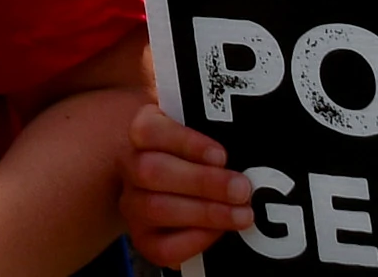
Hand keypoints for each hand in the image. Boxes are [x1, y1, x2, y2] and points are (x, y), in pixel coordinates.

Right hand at [117, 105, 256, 266]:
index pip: (150, 130)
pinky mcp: (142, 238)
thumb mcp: (206, 133)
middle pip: (151, 171)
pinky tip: (219, 232)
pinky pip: (161, 246)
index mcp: (145, 130)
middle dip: (202, 182)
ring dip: (206, 213)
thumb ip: (219, 131)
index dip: (185, 143)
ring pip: (155, 208)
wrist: (181, 182)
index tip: (221, 155)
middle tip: (242, 190)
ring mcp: (132, 203)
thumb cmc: (202, 155)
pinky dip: (194, 240)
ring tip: (242, 214)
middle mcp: (130, 165)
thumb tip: (247, 142)